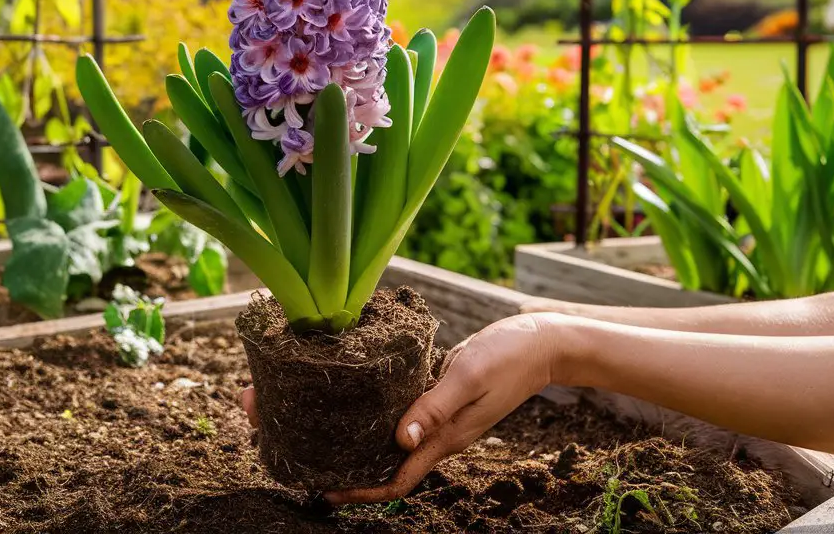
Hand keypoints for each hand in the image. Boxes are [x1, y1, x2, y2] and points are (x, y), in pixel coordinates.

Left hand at [239, 313, 562, 503]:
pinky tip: (346, 394)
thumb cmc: (509, 357)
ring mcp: (435, 416)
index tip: (322, 488)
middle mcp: (435, 433)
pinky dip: (369, 409)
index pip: (395, 479)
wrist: (542, 342)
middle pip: (382, 460)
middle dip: (339, 460)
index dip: (359, 490)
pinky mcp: (435, 395)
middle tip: (290, 442)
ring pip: (385, 435)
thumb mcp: (469, 377)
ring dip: (349, 433)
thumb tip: (401, 439)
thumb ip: (436, 406)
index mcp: (443, 438)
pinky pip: (397, 411)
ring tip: (304, 418)